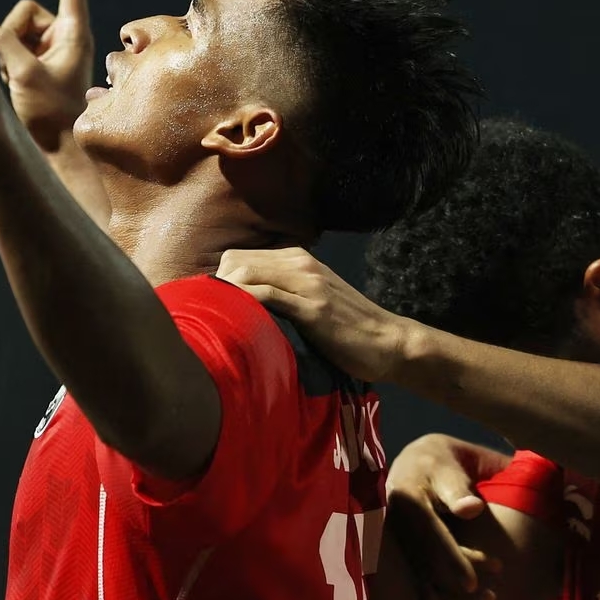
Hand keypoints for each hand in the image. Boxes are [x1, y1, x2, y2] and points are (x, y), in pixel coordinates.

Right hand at [0, 0, 94, 149]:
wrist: (59, 145)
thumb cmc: (52, 115)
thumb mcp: (27, 78)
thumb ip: (6, 47)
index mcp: (73, 33)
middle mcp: (62, 35)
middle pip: (24, 12)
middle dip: (14, 37)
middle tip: (23, 70)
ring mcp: (48, 47)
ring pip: (12, 30)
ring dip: (9, 52)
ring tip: (21, 81)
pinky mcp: (35, 59)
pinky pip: (8, 45)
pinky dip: (5, 60)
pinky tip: (13, 83)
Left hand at [217, 247, 417, 382]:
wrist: (388, 342)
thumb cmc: (347, 329)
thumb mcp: (311, 300)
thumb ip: (282, 294)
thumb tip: (241, 306)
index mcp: (298, 259)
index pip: (240, 256)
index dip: (220, 280)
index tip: (212, 308)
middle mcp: (302, 263)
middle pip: (237, 261)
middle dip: (216, 287)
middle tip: (211, 319)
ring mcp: (309, 283)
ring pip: (249, 274)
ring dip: (225, 295)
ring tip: (216, 323)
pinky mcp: (314, 308)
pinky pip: (268, 297)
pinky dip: (245, 304)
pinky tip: (235, 323)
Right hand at [388, 434, 511, 599]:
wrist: (417, 460)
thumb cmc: (442, 465)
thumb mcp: (450, 471)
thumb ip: (459, 490)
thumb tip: (471, 510)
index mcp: (406, 495)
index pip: (431, 532)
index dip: (451, 558)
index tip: (470, 585)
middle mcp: (390, 516)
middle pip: (419, 555)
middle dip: (444, 581)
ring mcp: (387, 532)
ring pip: (411, 567)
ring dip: (430, 591)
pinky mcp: (389, 543)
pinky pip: (407, 568)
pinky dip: (422, 588)